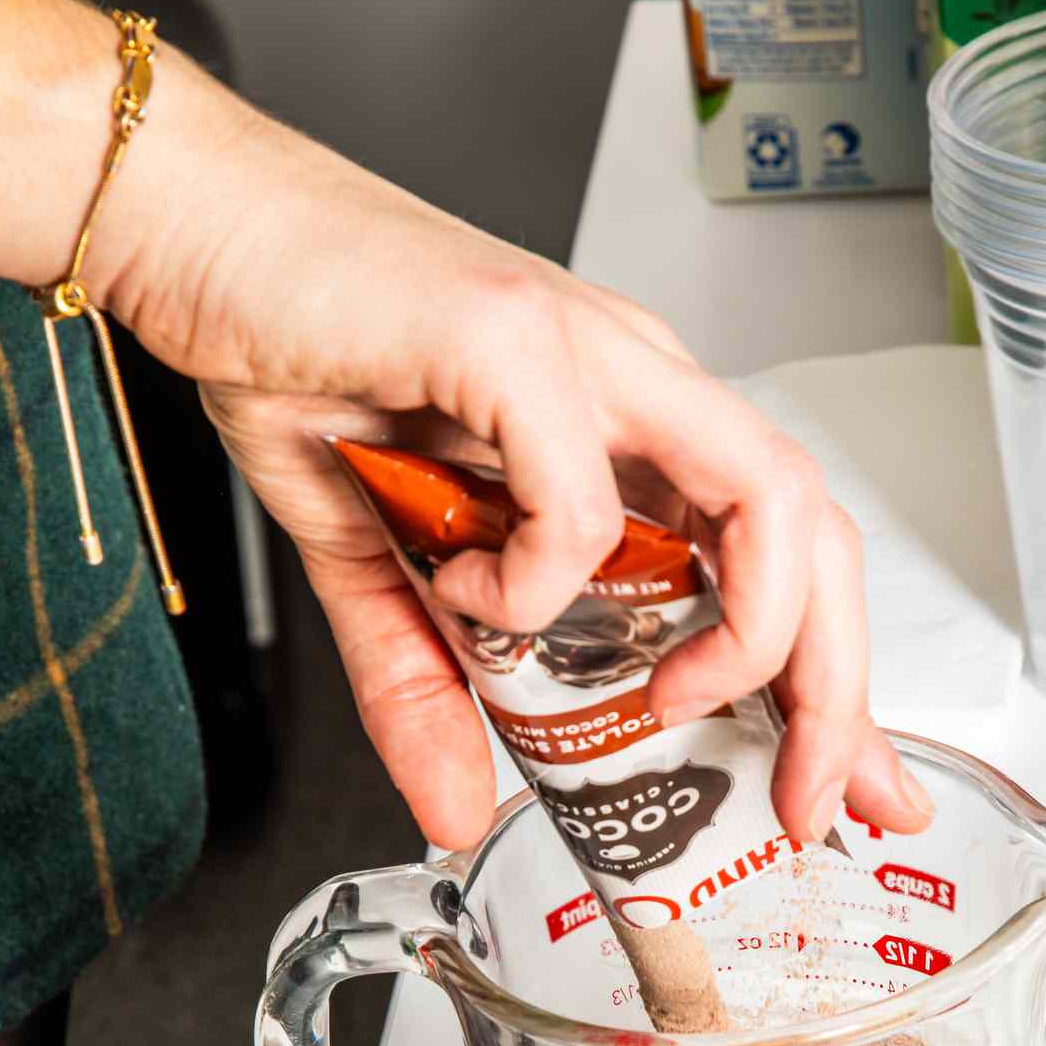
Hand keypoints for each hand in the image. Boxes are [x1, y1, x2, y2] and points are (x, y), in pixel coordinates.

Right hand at [107, 60, 934, 851]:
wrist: (198, 235)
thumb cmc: (303, 357)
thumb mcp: (380, 571)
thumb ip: (429, 690)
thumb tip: (455, 810)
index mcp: (634, 434)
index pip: (787, 558)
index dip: (837, 684)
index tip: (847, 792)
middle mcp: (643, 389)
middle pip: (816, 535)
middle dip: (837, 690)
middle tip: (810, 799)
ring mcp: (594, 356)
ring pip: (763, 497)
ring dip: (744, 635)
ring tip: (667, 702)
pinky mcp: (517, 338)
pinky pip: (579, 498)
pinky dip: (537, 581)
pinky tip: (470, 591)